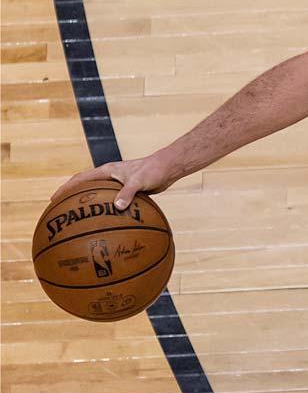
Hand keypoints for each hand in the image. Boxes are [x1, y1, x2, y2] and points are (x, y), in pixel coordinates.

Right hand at [51, 153, 180, 209]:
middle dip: (73, 199)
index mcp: (107, 171)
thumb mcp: (138, 181)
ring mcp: (118, 184)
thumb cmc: (153, 170)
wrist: (168, 168)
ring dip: (90, 206)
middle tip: (62, 213)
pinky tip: (107, 224)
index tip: (53, 200)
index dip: (66, 189)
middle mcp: (110, 177)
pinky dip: (107, 211)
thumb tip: (117, 207)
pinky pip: (113, 202)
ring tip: (80, 221)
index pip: (80, 179)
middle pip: (86, 188)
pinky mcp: (128, 192)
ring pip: (99, 196)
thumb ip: (128, 193)